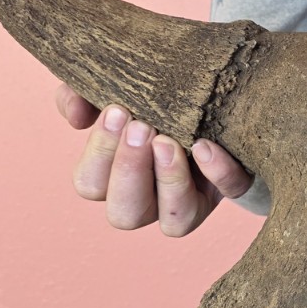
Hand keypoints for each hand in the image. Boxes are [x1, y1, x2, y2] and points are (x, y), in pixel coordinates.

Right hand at [55, 84, 252, 235]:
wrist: (211, 85)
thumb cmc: (152, 90)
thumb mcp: (116, 84)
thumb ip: (83, 93)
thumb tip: (75, 115)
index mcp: (115, 175)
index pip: (90, 184)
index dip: (98, 155)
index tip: (115, 111)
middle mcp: (150, 198)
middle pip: (124, 215)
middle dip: (129, 172)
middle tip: (141, 127)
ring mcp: (193, 199)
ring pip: (175, 223)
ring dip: (169, 182)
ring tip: (168, 141)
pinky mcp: (232, 185)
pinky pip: (231, 191)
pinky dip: (219, 172)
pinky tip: (206, 145)